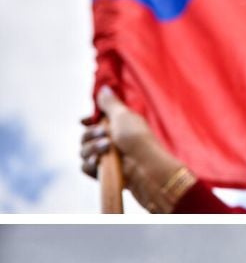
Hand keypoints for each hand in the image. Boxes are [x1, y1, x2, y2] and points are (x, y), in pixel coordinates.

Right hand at [81, 87, 192, 212]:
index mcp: (119, 128)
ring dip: (91, 148)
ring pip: (84, 151)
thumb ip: (110, 103)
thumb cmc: (138, 138)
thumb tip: (104, 89)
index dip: (88, 121)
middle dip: (90, 134)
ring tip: (107, 147)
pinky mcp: (105, 174)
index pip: (96, 123)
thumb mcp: (123, 115)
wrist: (146, 167)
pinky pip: (86, 167)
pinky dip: (90, 164)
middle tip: (105, 134)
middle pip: (85, 136)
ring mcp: (108, 159)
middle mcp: (112, 142)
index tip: (83, 121)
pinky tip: (100, 163)